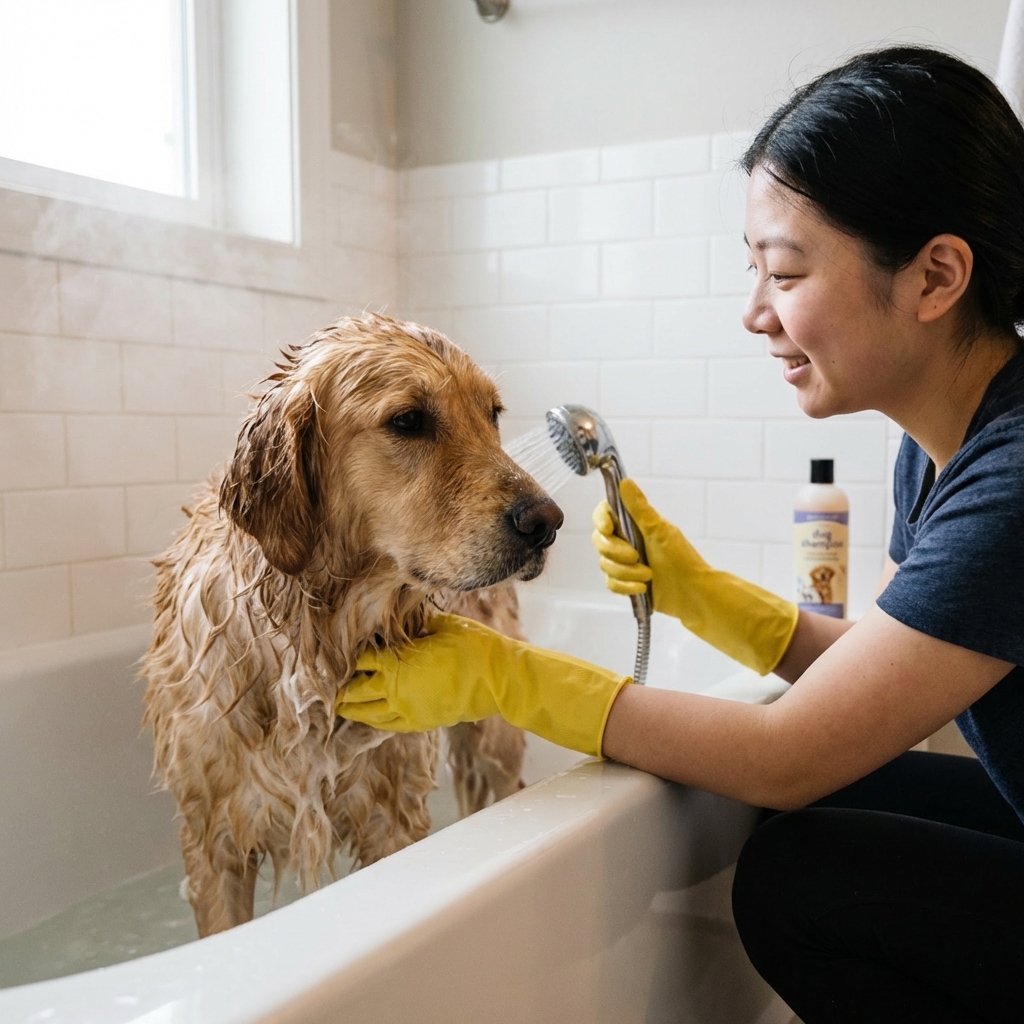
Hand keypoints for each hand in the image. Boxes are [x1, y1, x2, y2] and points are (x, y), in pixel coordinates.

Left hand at [336, 613, 630, 756]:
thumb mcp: (440, 624)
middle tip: (327, 684)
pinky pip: (387, 726)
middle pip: (356, 690)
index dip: (349, 655)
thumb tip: (397, 613)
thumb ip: (414, 623)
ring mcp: (407, 711)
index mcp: (398, 664)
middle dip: (342, 687)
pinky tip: (367, 718)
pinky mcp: (420, 722)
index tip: (339, 650)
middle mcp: (396, 691)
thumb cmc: (472, 646)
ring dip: (352, 708)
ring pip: (368, 713)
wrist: (498, 678)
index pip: (361, 659)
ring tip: (339, 705)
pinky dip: (373, 721)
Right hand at [591, 479, 798, 674]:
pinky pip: (610, 584)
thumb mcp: (659, 531)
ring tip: (648, 575)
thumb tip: (625, 482)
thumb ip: (639, 508)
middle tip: (636, 556)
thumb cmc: (682, 560)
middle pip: (601, 541)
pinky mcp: (626, 582)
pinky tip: (642, 587)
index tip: (609, 528)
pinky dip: (625, 587)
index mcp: (635, 524)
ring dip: (625, 572)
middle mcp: (627, 541)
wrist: (693, 594)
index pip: (604, 514)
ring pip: (605, 564)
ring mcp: (625, 563)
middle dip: (616, 552)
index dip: (601, 520)